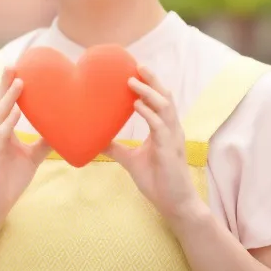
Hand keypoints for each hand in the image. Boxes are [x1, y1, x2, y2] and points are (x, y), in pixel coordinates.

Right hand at [0, 68, 51, 223]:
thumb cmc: (8, 180)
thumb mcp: (31, 158)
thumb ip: (43, 143)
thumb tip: (62, 130)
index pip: (2, 104)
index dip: (8, 87)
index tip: (17, 68)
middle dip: (4, 85)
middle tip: (13, 66)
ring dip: (8, 99)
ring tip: (20, 84)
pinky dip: (6, 124)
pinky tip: (15, 112)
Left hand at [104, 66, 204, 223]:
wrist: (174, 204)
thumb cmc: (157, 181)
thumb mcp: (131, 160)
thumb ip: (116, 148)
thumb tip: (96, 140)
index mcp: (164, 130)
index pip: (159, 101)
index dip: (150, 85)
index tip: (135, 71)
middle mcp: (171, 130)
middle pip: (165, 97)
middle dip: (152, 80)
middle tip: (138, 66)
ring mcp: (172, 139)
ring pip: (165, 107)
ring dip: (148, 93)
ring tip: (132, 82)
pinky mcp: (170, 150)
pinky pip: (160, 127)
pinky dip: (149, 114)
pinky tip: (137, 106)